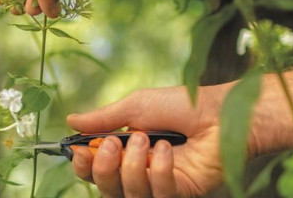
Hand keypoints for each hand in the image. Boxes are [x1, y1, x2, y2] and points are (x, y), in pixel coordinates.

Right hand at [67, 85, 226, 197]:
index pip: (94, 169)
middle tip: (113, 144)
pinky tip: (168, 149)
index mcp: (125, 150)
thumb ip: (103, 118)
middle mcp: (138, 170)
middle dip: (103, 168)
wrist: (221, 112)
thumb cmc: (181, 104)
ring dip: (132, 167)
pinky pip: (158, 194)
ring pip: (128, 194)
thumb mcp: (136, 106)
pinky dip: (159, 171)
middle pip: (105, 188)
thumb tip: (71, 120)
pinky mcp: (180, 193)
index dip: (83, 165)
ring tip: (147, 138)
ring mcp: (159, 184)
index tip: (80, 151)